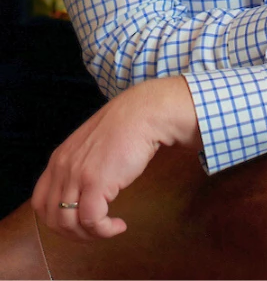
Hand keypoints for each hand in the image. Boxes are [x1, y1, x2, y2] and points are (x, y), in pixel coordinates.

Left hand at [32, 76, 199, 240]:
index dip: (56, 220)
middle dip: (72, 233)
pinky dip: (104, 230)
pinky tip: (119, 226)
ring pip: (69, 223)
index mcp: (58, 161)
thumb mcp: (92, 147)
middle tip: (94, 233)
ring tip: (109, 230)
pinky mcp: (96, 183)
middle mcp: (61, 170)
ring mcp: (77, 177)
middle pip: (52, 218)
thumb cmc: (126, 128)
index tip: (79, 223)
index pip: (40, 203)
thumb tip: (87, 187)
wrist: (143, 114)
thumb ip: (81, 164)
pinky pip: (92, 220)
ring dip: (89, 235)